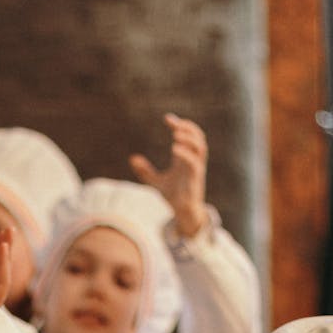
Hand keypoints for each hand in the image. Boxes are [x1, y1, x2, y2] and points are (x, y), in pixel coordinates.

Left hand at [129, 113, 208, 237]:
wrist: (182, 213)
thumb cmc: (173, 196)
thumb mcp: (155, 182)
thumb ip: (145, 171)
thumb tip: (132, 158)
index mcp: (186, 158)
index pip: (188, 136)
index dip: (180, 125)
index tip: (167, 119)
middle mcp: (193, 161)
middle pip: (198, 138)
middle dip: (188, 128)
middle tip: (174, 124)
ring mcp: (196, 169)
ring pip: (200, 148)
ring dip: (190, 138)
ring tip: (176, 133)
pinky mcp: (195, 180)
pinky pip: (194, 163)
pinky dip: (186, 154)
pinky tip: (174, 149)